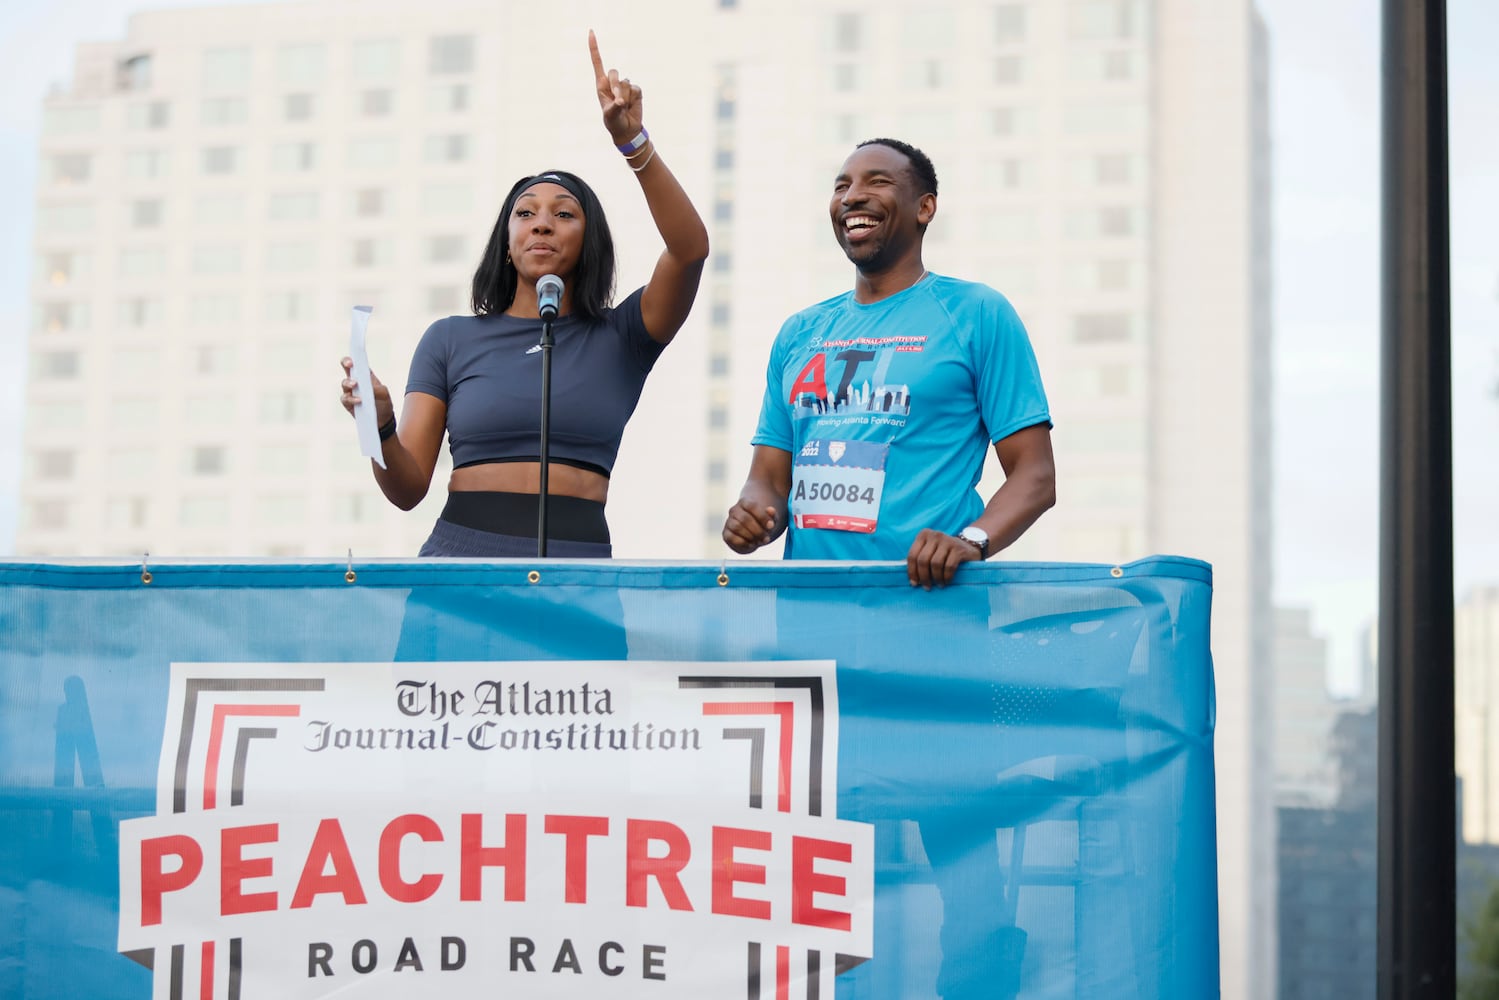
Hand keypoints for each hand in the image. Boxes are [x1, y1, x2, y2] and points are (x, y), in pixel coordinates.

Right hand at [339, 356, 393, 426]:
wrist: (383, 420)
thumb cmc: (384, 402)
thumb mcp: (384, 394)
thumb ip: (377, 389)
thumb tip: (368, 389)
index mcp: (365, 375)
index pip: (356, 362)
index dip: (353, 356)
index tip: (354, 354)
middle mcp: (355, 381)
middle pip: (346, 368)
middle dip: (346, 363)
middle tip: (351, 365)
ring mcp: (350, 392)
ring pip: (344, 383)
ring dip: (349, 383)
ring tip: (355, 384)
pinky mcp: (348, 403)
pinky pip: (345, 398)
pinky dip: (351, 399)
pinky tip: (359, 400)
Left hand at [588, 30, 642, 146]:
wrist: (627, 130)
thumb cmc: (613, 122)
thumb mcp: (610, 116)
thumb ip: (614, 107)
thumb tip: (620, 101)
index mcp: (601, 85)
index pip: (597, 62)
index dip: (594, 47)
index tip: (591, 31)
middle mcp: (612, 83)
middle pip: (614, 73)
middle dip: (616, 86)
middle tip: (617, 102)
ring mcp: (624, 86)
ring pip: (626, 83)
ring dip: (625, 97)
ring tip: (624, 108)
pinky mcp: (635, 91)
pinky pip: (635, 89)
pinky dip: (634, 99)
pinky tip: (631, 106)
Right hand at [723, 499, 779, 554]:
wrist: (752, 534)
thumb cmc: (762, 524)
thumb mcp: (770, 519)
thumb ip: (772, 515)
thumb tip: (771, 510)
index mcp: (745, 503)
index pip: (751, 506)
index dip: (762, 517)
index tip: (771, 526)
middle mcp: (734, 510)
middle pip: (745, 519)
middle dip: (757, 530)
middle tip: (766, 539)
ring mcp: (729, 522)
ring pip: (737, 527)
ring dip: (750, 536)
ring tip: (759, 541)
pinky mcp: (726, 534)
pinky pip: (731, 538)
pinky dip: (743, 542)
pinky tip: (751, 544)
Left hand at [906, 529, 981, 589]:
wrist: (969, 547)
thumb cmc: (944, 553)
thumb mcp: (930, 551)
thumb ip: (918, 558)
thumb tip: (904, 574)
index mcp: (923, 535)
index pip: (912, 555)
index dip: (912, 571)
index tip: (914, 584)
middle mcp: (935, 535)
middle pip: (923, 560)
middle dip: (923, 576)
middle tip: (927, 587)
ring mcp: (947, 541)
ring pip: (935, 563)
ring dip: (936, 578)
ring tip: (938, 585)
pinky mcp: (958, 549)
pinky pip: (949, 566)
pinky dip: (946, 576)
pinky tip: (947, 581)